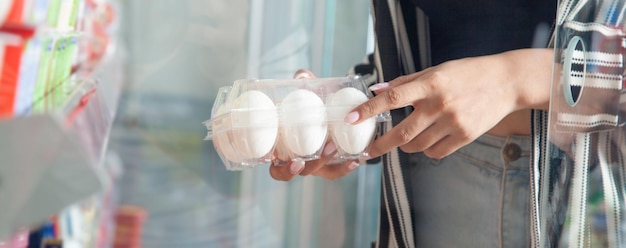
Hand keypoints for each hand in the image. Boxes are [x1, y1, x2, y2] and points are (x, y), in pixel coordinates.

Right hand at [269, 69, 360, 181]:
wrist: (331, 106)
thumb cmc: (310, 102)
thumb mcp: (306, 91)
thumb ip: (303, 81)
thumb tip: (302, 76)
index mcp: (284, 151)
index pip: (277, 169)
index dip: (280, 169)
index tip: (279, 160)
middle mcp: (299, 161)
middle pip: (298, 174)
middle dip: (300, 168)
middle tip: (303, 158)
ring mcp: (316, 164)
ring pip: (318, 172)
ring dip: (324, 163)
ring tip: (332, 147)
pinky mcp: (333, 163)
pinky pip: (338, 170)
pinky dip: (345, 167)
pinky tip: (355, 160)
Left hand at [347, 49, 552, 158]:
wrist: (506, 83)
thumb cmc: (466, 74)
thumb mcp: (435, 70)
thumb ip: (406, 83)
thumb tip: (376, 91)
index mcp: (431, 84)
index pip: (392, 97)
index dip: (369, 109)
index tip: (350, 118)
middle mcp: (440, 104)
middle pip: (402, 133)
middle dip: (381, 145)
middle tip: (368, 151)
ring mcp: (454, 122)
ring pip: (417, 146)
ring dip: (405, 146)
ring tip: (405, 138)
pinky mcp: (466, 136)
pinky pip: (436, 152)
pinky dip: (426, 149)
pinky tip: (429, 139)